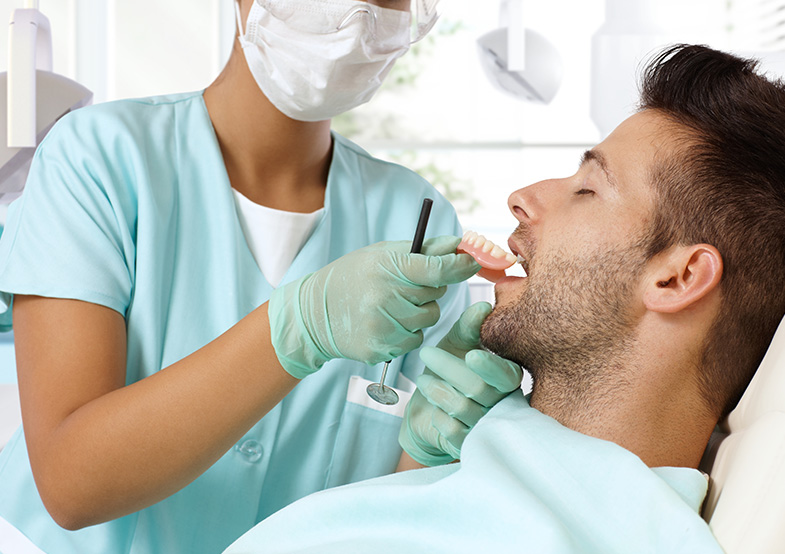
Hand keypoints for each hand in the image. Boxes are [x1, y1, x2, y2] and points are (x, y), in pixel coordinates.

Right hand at [267, 236, 479, 378]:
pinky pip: (415, 339)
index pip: (436, 268)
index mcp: (387, 268)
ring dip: (420, 311)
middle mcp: (386, 298)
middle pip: (437, 294)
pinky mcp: (382, 348)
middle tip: (405, 284)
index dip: (460, 265)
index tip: (472, 262)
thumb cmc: (353, 276)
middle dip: (429, 288)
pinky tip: (386, 322)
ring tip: (392, 304)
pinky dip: (408, 331)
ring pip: (429, 318)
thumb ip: (423, 250)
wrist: (314, 313)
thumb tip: (458, 243)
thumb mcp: (382, 254)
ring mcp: (384, 326)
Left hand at [399, 302, 522, 465]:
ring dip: (437, 390)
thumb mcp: (457, 344)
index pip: (507, 375)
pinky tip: (435, 408)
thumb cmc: (448, 371)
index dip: (490, 366)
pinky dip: (438, 415)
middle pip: (479, 388)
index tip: (470, 355)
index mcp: (508, 377)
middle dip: (449, 368)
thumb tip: (483, 307)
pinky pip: (452, 430)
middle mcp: (504, 404)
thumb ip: (470, 326)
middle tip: (426, 352)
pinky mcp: (469, 446)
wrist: (427, 408)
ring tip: (423, 379)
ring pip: (462, 408)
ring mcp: (487, 428)